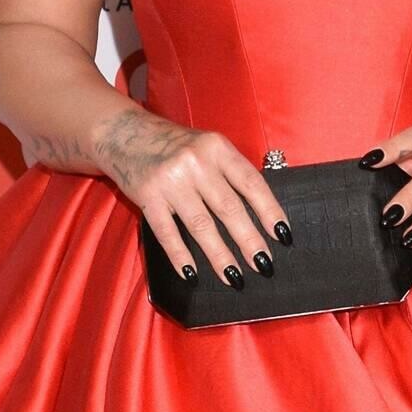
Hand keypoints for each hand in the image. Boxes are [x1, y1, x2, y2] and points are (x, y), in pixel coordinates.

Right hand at [92, 109, 292, 289]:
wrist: (127, 134)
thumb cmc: (176, 145)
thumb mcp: (207, 146)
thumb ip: (229, 171)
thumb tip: (260, 212)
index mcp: (217, 147)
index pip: (251, 182)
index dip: (269, 210)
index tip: (283, 234)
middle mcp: (196, 162)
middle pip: (229, 207)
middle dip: (249, 240)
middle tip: (265, 265)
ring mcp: (171, 180)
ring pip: (201, 225)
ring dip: (220, 255)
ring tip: (235, 277)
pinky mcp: (147, 196)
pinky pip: (167, 232)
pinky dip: (180, 255)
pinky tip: (192, 274)